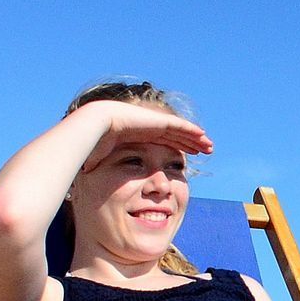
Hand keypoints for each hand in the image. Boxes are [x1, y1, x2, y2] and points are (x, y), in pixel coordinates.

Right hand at [79, 100, 213, 166]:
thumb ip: (105, 169)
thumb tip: (90, 179)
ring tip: (209, 147)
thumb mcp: (103, 161)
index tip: (186, 159)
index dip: (176, 149)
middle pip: (176, 137)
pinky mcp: (158, 121)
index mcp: (140, 137)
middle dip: (191, 144)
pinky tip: (203, 137)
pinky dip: (192, 132)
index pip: (163, 143)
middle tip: (205, 151)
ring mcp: (154, 123)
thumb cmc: (95, 144)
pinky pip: (180, 127)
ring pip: (181, 132)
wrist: (95, 127)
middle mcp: (149, 128)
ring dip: (196, 139)